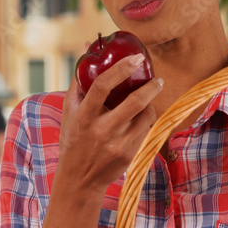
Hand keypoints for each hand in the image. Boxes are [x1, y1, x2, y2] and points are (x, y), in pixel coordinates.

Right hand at [56, 53, 162, 196]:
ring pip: (146, 116)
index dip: (121, 68)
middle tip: (157, 79)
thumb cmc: (73, 139)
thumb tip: (90, 47)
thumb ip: (79, 80)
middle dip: (151, 86)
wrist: (79, 180)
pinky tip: (141, 119)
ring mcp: (118, 144)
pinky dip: (147, 120)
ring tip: (147, 101)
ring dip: (150, 105)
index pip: (102, 86)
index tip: (137, 58)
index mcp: (84, 116)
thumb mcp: (70, 111)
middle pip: (134, 102)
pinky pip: (147, 130)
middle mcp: (101, 130)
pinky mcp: (130, 154)